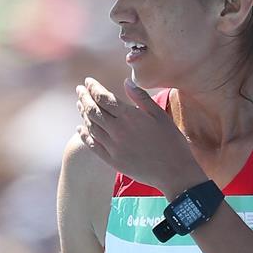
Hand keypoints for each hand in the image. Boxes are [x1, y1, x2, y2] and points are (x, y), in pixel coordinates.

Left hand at [75, 76, 205, 198]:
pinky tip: (80, 129)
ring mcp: (113, 147)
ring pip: (91, 126)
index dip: (93, 88)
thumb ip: (141, 98)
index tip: (87, 81)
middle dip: (84, 98)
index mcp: (129, 116)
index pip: (103, 98)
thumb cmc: (171, 141)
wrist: (173, 171)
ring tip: (80, 105)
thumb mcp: (160, 115)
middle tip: (79, 89)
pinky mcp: (112, 160)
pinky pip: (93, 145)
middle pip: (93, 111)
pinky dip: (84, 135)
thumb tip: (126, 81)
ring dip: (83, 114)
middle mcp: (117, 130)